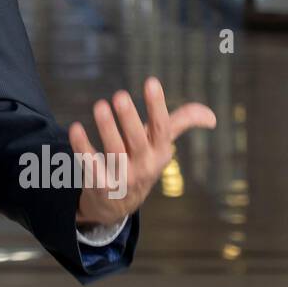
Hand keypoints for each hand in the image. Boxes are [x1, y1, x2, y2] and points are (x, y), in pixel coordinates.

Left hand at [69, 76, 215, 227]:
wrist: (117, 204)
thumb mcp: (160, 146)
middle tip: (119, 96)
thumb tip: (211, 116)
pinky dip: (82, 147)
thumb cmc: (140, 163)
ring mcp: (122, 178)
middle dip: (129, 119)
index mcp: (160, 153)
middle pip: (137, 141)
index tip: (151, 82)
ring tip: (100, 106)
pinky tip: (75, 128)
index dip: (157, 105)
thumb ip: (180, 124)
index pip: (162, 128)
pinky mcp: (101, 185)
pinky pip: (90, 165)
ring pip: (114, 152)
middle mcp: (144, 166)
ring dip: (106, 128)